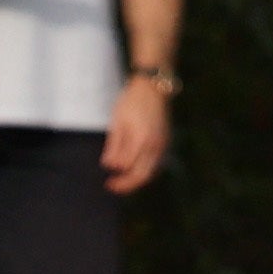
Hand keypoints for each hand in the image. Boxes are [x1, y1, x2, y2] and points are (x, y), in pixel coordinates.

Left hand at [102, 68, 174, 192]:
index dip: (116, 175)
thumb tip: (109, 165)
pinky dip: (144, 172)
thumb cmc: (132, 101)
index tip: (106, 178)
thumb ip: (114, 145)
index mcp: (141, 139)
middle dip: (126, 185)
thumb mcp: (117, 121)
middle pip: (141, 176)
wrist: (153, 87)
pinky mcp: (165, 142)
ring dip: (135, 180)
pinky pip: (156, 165)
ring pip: (150, 173)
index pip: (127, 166)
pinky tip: (133, 171)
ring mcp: (162, 144)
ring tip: (121, 181)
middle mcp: (154, 144)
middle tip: (112, 186)